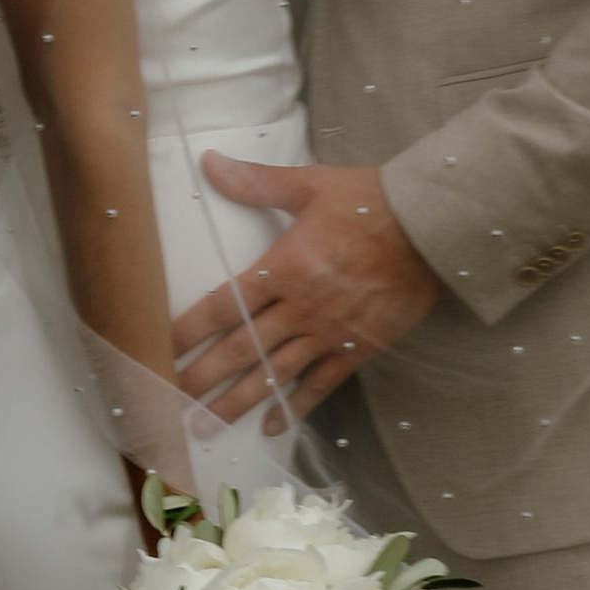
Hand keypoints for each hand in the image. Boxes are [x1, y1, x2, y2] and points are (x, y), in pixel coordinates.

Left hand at [170, 156, 441, 429]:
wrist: (432, 227)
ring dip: (237, 403)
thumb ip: (255, 182)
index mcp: (283, 267)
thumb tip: (209, 161)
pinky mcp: (359, 348)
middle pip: (241, 349)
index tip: (157, 349)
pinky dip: (295, 407)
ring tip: (206, 427)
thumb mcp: (309, 184)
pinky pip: (320, 385)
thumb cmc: (370, 202)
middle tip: (170, 402)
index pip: (222, 305)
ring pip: (274, 375)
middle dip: (202, 379)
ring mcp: (329, 333)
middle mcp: (300, 308)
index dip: (187, 330)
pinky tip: (272, 427)